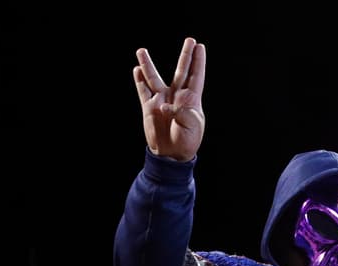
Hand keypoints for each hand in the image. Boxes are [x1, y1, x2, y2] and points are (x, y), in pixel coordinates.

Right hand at [135, 37, 205, 161]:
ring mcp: (162, 100)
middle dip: (185, 55)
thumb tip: (162, 105)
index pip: (195, 75)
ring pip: (154, 78)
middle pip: (180, 70)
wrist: (172, 154)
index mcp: (191, 99)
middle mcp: (176, 96)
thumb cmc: (187, 140)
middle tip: (190, 39)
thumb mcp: (190, 126)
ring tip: (141, 50)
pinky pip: (143, 92)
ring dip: (148, 65)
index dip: (198, 61)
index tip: (200, 46)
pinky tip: (136, 71)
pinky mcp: (149, 108)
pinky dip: (139, 81)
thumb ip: (179, 113)